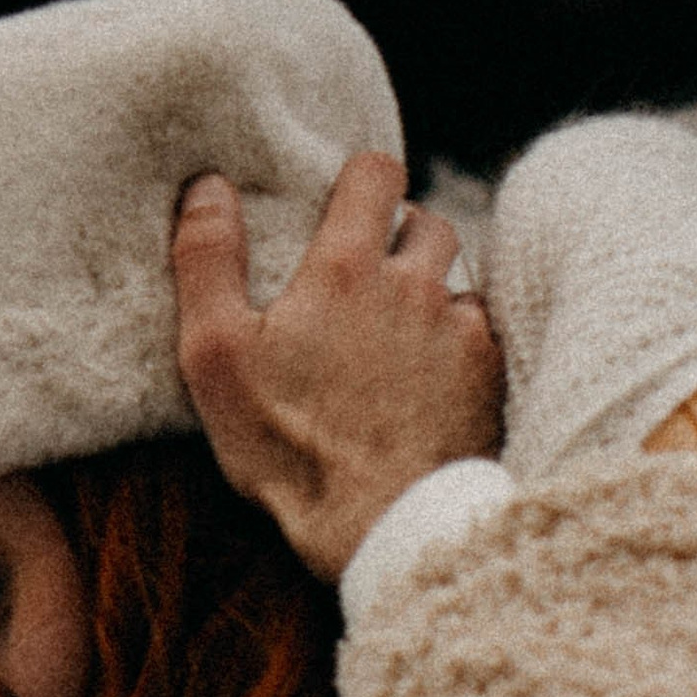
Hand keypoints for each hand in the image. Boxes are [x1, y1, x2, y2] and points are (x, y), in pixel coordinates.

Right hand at [171, 153, 502, 582]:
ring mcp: (459, 329)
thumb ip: (207, 261)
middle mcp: (414, 285)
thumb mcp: (216, 356)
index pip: (375, 174)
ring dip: (432, 289)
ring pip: (457, 278)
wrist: (381, 522)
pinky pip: (481, 332)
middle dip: (401, 235)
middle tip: (368, 274)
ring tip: (399, 328)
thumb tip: (207, 187)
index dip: (362, 178)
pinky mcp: (489, 376)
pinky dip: (459, 340)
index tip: (345, 201)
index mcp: (346, 268)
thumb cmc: (289, 445)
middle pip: (427, 222)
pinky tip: (431, 374)